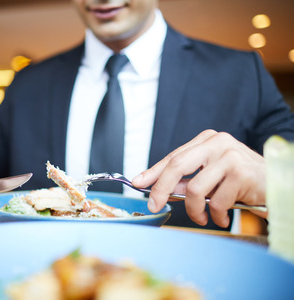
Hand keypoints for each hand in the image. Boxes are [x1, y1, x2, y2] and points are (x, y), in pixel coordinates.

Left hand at [132, 130, 266, 227]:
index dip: (153, 172)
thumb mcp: (212, 177)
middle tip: (155, 205)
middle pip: (177, 165)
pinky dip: (214, 215)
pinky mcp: (240, 172)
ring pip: (195, 188)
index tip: (138, 183)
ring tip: (201, 217)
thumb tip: (161, 190)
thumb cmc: (242, 181)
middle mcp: (217, 143)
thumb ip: (188, 180)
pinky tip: (221, 217)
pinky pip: (215, 201)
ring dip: (194, 210)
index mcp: (206, 140)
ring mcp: (229, 156)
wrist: (278, 184)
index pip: (173, 157)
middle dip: (161, 189)